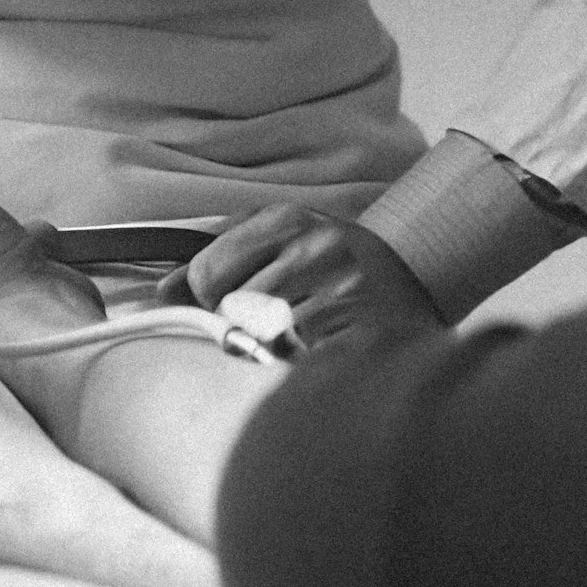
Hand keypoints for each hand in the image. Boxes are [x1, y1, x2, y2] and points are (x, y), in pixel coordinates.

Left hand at [161, 206, 443, 352]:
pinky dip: (295, 368)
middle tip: (269, 325)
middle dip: (237, 326)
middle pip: (230, 308)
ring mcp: (340, 291)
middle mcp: (314, 247)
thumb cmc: (339, 264)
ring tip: (297, 339)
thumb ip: (223, 255)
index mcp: (289, 218)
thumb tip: (162, 292)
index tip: (222, 307)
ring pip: (261, 339)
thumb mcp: (286, 240)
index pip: (209, 271)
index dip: (206, 301)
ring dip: (268, 349)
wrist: (424, 279)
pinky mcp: (361, 334)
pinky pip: (295, 363)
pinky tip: (316, 356)